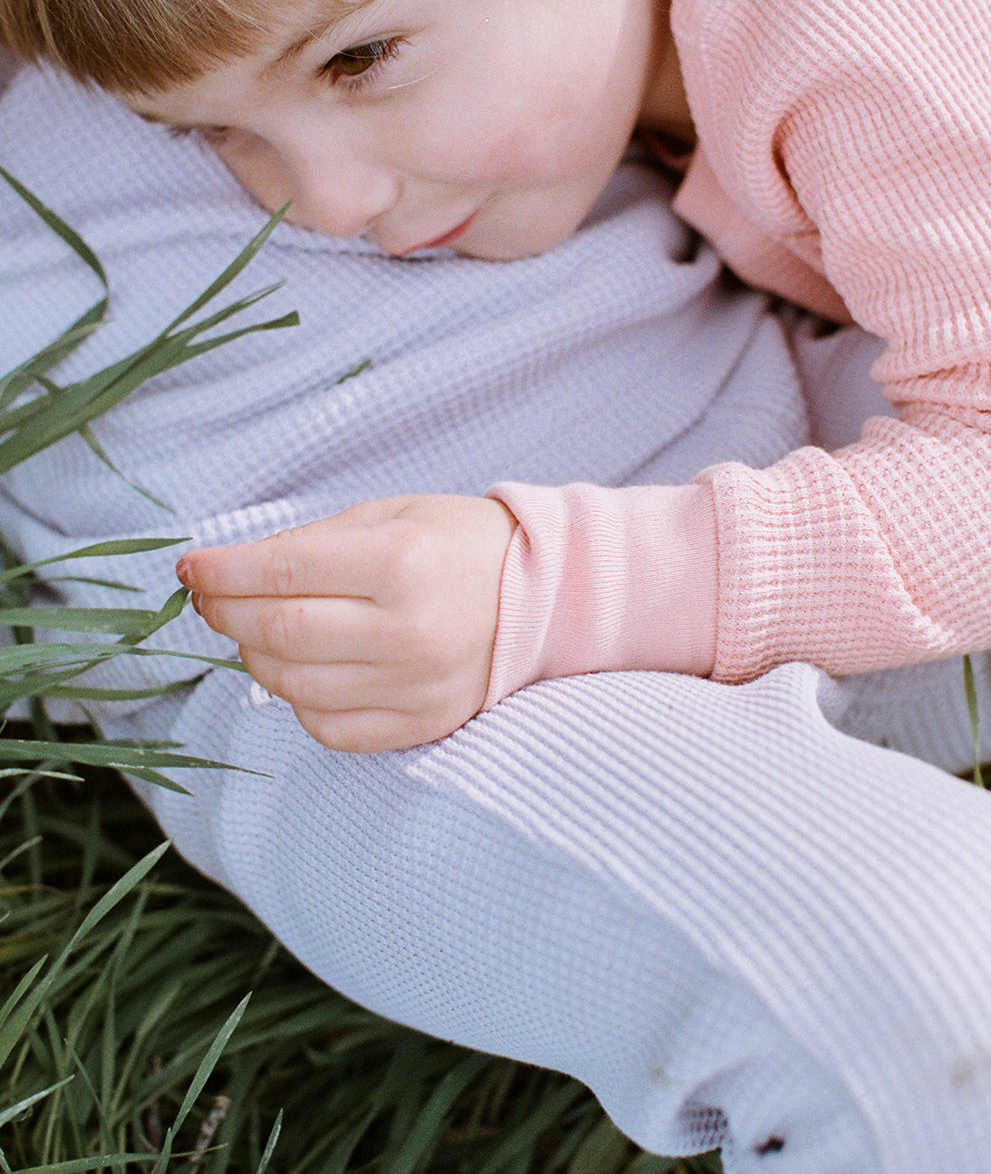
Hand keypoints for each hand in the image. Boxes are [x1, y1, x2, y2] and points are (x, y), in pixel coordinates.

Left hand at [176, 495, 517, 751]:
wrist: (547, 594)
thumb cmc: (460, 545)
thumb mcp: (391, 516)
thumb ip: (310, 542)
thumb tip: (229, 572)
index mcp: (401, 562)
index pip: (280, 571)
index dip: (221, 571)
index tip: (190, 568)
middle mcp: (407, 630)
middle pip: (277, 631)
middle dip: (227, 613)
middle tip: (212, 598)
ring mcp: (416, 685)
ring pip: (293, 685)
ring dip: (256, 656)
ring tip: (260, 629)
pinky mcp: (422, 724)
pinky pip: (330, 727)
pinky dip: (299, 701)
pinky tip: (305, 669)